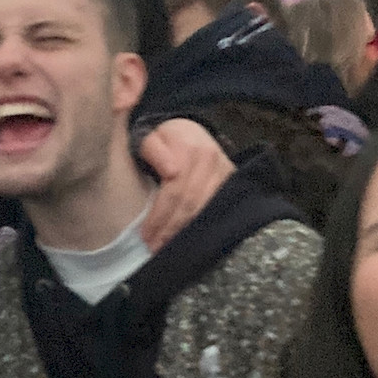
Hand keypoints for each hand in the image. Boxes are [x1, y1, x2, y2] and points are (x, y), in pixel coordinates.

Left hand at [138, 119, 234, 251]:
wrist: (188, 130)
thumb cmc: (162, 140)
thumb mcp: (149, 138)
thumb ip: (153, 151)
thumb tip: (171, 172)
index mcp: (187, 148)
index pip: (173, 190)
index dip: (159, 215)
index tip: (145, 234)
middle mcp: (209, 159)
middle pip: (189, 203)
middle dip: (170, 229)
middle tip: (154, 248)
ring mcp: (223, 170)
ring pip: (204, 208)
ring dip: (185, 231)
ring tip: (168, 248)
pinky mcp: (231, 180)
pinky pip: (217, 207)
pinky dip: (202, 225)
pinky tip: (189, 238)